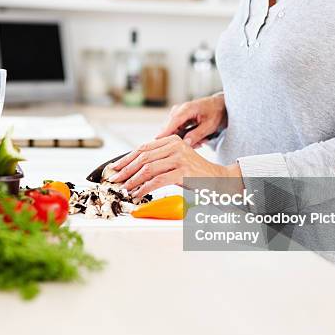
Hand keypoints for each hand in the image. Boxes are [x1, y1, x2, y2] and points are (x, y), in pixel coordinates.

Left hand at [108, 135, 242, 197]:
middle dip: (125, 169)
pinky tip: (138, 194)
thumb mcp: (176, 162)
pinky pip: (157, 180)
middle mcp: (175, 145)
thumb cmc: (195, 174)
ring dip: (132, 181)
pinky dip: (144, 188)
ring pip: (147, 168)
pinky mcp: (183, 171)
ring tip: (125, 189)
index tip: (115, 167)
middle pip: (142, 157)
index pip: (142, 147)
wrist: (219, 180)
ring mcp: (179, 157)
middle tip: (115, 179)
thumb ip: (159, 160)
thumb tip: (132, 168)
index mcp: (172, 140)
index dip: (126, 158)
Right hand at [157, 94, 226, 147]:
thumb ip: (197, 134)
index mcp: (187, 108)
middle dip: (180, 140)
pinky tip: (199, 139)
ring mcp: (177, 115)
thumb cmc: (216, 113)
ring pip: (173, 132)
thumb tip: (185, 143)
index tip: (157, 141)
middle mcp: (179, 110)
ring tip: (202, 141)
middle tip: (199, 144)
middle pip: (170, 128)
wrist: (220, 106)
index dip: (165, 132)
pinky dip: (186, 137)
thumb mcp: (210, 125)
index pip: (173, 121)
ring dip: (185, 139)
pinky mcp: (178, 120)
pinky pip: (177, 132)